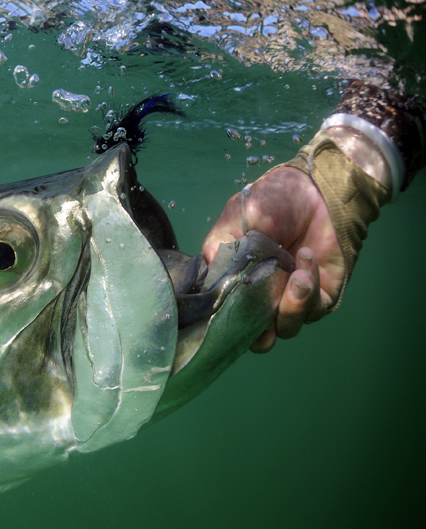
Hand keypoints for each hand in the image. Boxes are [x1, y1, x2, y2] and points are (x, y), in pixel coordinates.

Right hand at [202, 166, 344, 352]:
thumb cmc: (271, 202)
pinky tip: (305, 258)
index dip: (222, 322)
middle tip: (261, 309)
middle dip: (257, 332)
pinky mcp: (319, 297)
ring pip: (284, 329)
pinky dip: (308, 290)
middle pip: (253, 337)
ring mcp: (289, 300)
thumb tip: (209, 283)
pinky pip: (313, 311)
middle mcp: (261, 298)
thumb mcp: (234, 219)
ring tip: (295, 273)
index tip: (225, 309)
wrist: (316, 190)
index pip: (224, 317)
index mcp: (235, 283)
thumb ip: (219, 250)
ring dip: (289, 306)